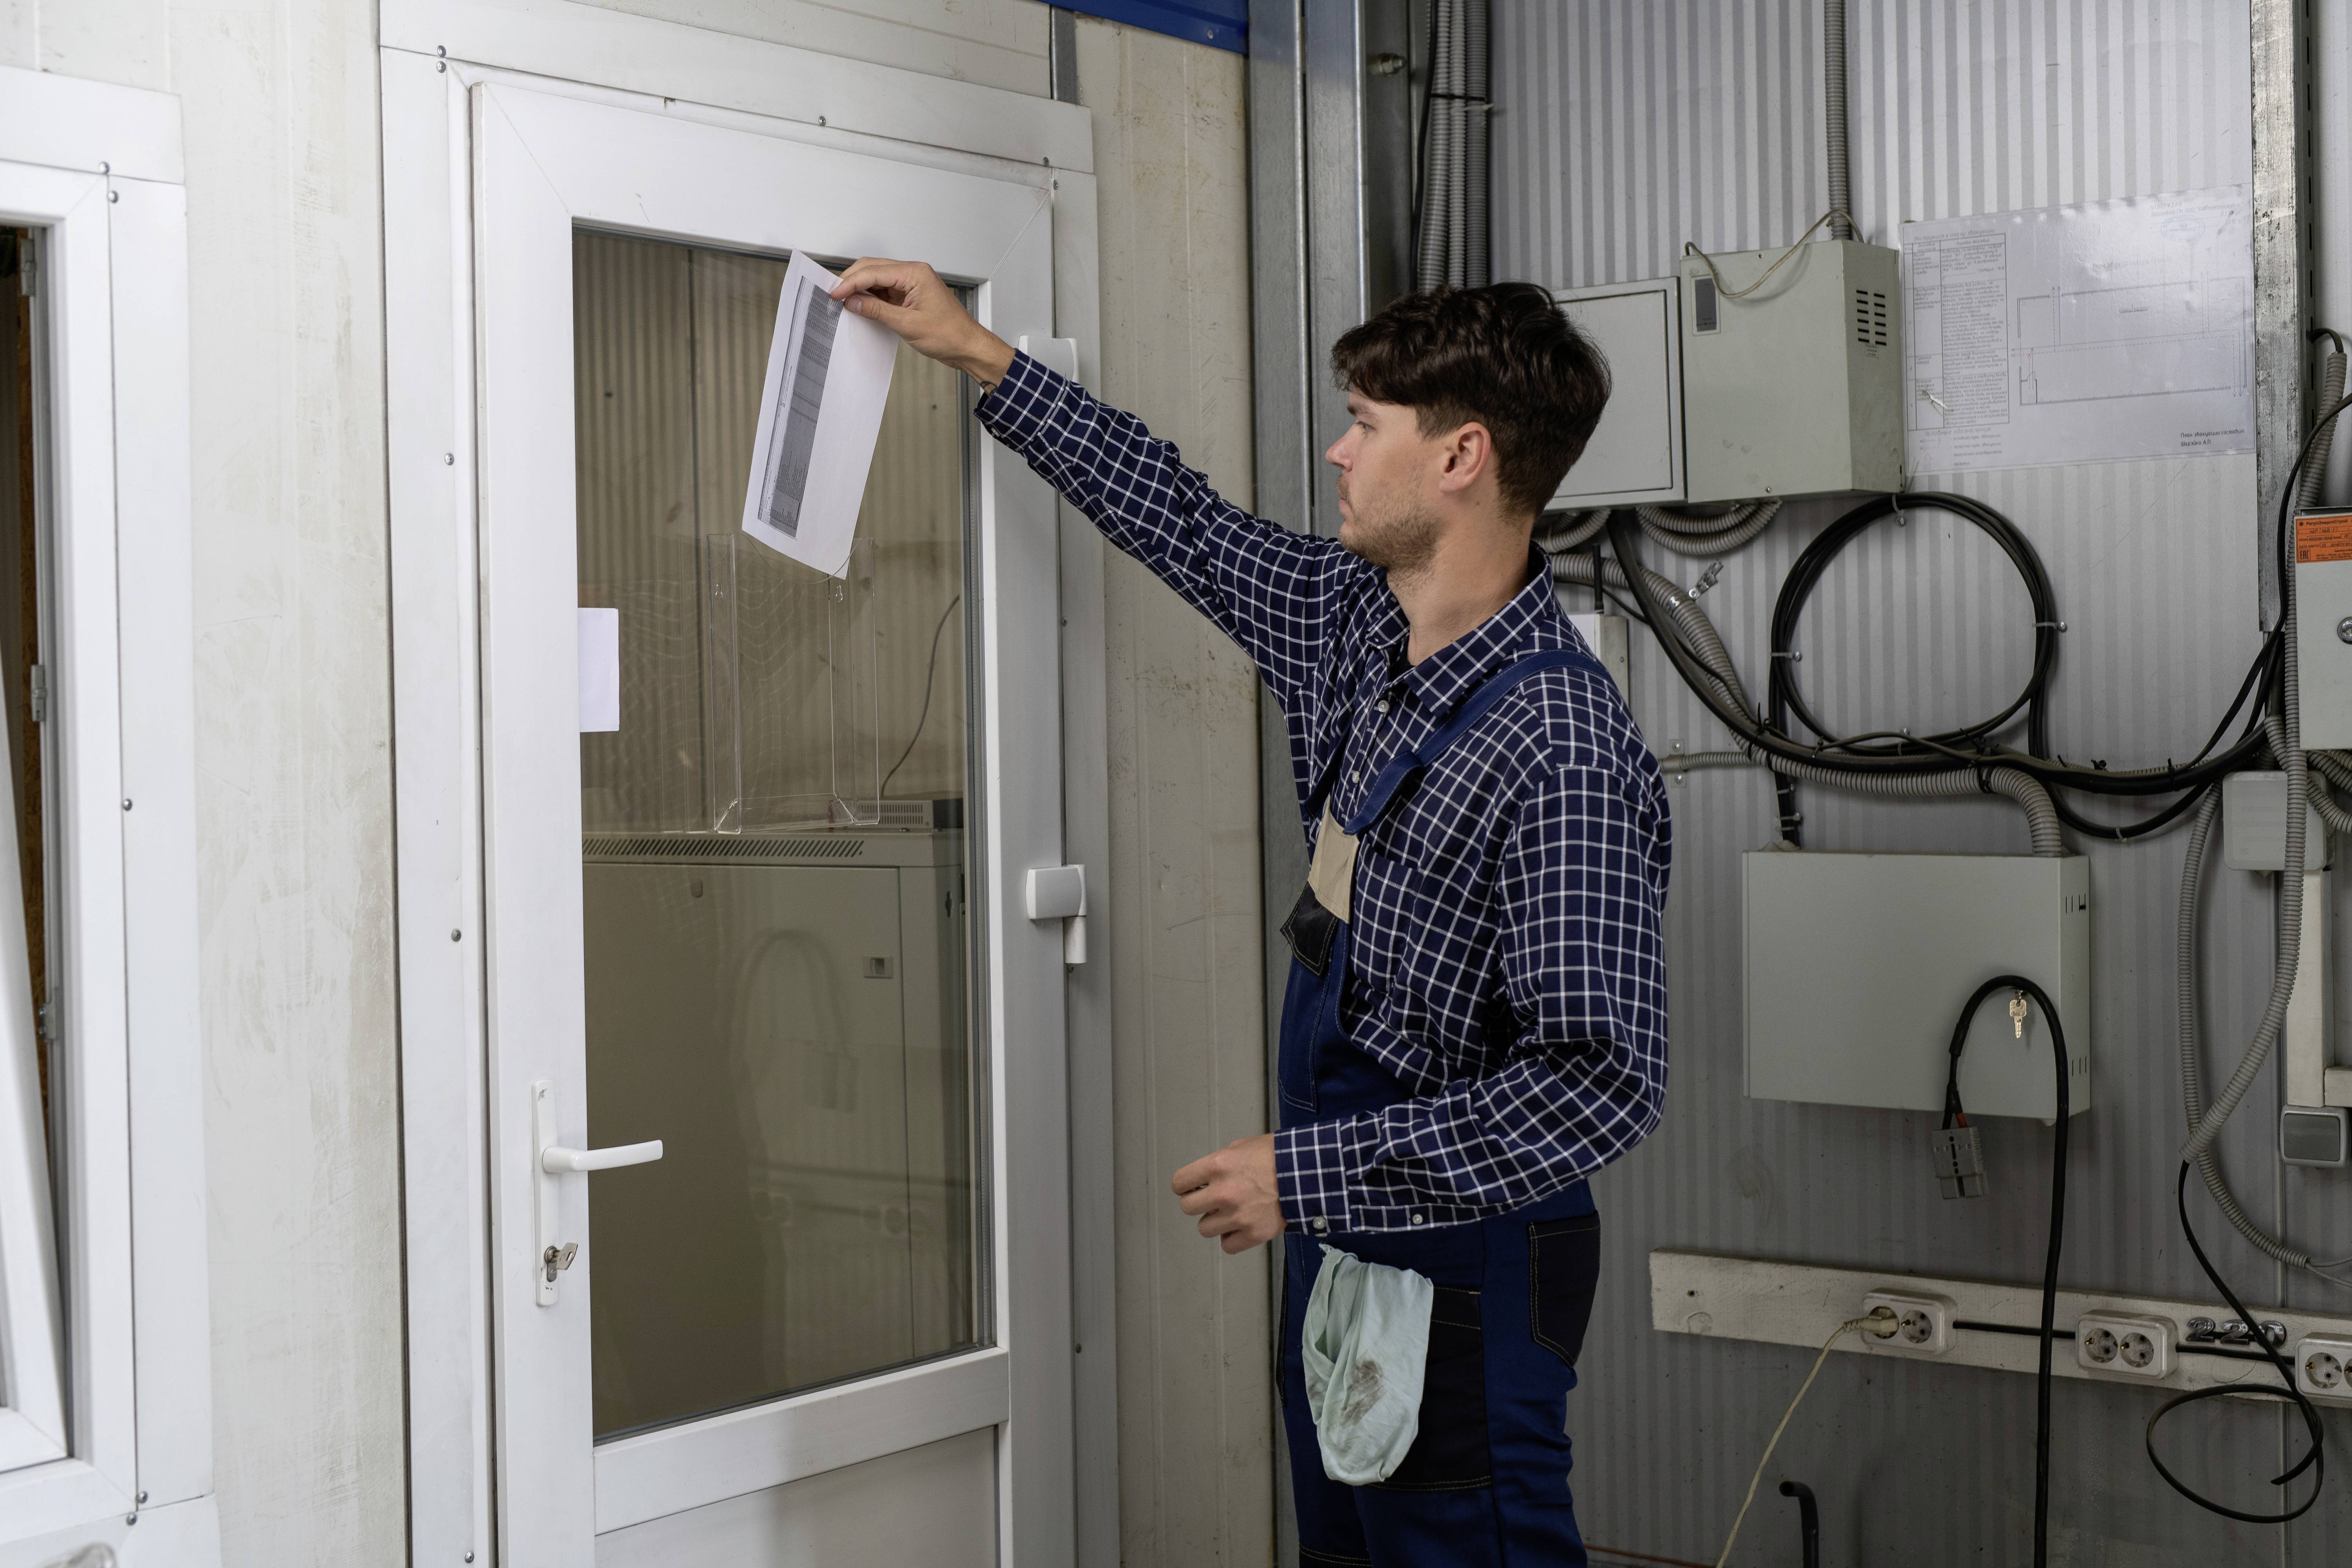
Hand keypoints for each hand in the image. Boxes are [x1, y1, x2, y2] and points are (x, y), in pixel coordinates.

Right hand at [830, 258, 1015, 385]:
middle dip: (852, 280)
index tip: (834, 293)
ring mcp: (911, 283)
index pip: (874, 271)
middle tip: (834, 295)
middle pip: (873, 268)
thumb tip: (852, 302)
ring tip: (843, 302)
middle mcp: (913, 273)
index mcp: (915, 273)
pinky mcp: (909, 294)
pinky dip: (870, 297)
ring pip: (876, 277)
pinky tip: (859, 306)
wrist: (967, 346)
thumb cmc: (949, 335)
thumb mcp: (908, 325)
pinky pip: (884, 290)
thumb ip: (877, 311)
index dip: (851, 282)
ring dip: (860, 288)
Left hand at [1172, 1134, 1284, 1253]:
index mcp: (1218, 1166)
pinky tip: (1241, 1227)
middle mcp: (1223, 1192)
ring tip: (1230, 1213)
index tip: (1192, 1188)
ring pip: (1204, 1229)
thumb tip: (1206, 1177)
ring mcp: (1238, 1216)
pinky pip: (1227, 1245)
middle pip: (1187, 1207)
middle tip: (1212, 1200)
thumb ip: (1220, 1162)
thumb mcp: (1242, 1146)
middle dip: (1198, 1203)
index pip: (1179, 1183)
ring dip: (1215, 1221)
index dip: (1184, 1186)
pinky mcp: (1253, 1234)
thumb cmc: (1276, 1156)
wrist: (1307, 1174)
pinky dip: (1232, 1238)